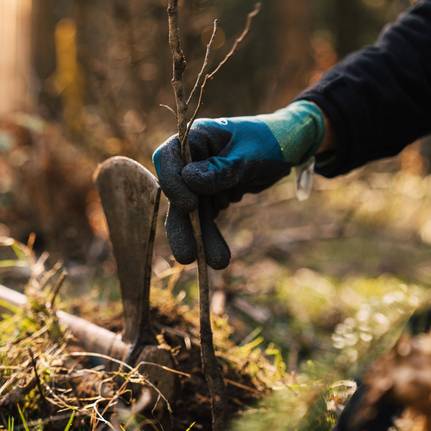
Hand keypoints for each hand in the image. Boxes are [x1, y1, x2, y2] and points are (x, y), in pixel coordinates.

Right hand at [153, 100, 324, 268]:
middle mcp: (192, 159)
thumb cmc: (271, 141)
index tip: (189, 206)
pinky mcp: (211, 194)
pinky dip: (212, 236)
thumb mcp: (250, 155)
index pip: (167, 158)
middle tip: (187, 256)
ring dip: (202, 237)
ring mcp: (200, 178)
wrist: (290, 147)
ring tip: (218, 262)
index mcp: (197, 137)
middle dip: (184, 225)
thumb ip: (221, 169)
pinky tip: (219, 256)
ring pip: (192, 212)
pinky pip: (206, 218)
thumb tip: (189, 180)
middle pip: (177, 192)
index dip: (172, 183)